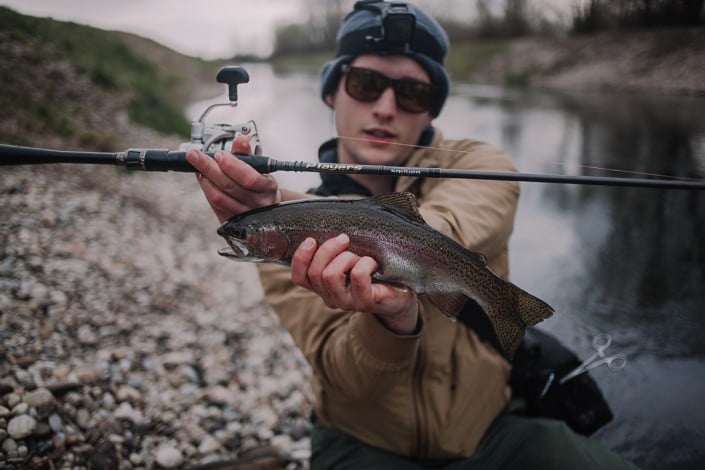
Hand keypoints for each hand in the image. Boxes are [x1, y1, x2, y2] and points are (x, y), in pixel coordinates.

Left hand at [185, 138, 279, 222]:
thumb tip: (241, 139)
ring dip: (205, 180)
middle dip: (209, 168)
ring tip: (197, 166)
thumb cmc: (262, 185)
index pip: (249, 178)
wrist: (266, 209)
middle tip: (195, 155)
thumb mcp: (260, 168)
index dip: (231, 166)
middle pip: (229, 187)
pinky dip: (207, 190)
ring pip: (219, 198)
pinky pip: (215, 206)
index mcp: (268, 188)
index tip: (218, 154)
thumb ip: (248, 153)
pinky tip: (203, 179)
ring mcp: (245, 217)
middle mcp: (258, 204)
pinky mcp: (232, 223)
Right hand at [291, 234, 418, 334]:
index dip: (300, 258)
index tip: (311, 240)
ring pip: (330, 275)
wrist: (401, 294)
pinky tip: (374, 265)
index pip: (300, 277)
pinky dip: (365, 263)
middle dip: (328, 250)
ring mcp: (347, 302)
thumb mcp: (350, 259)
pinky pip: (357, 276)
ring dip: (346, 258)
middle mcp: (331, 297)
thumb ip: (335, 250)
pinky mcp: (365, 302)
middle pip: (316, 272)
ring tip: (360, 257)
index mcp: (323, 287)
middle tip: (344, 238)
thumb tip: (326, 224)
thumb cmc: (374, 272)